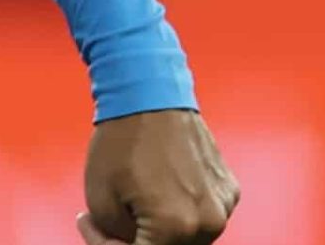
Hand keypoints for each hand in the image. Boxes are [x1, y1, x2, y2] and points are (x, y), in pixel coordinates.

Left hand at [76, 110, 237, 244]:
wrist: (149, 95)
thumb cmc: (123, 140)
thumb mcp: (100, 202)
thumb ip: (116, 237)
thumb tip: (128, 244)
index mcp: (175, 227)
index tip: (95, 231)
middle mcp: (207, 221)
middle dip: (136, 240)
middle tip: (109, 222)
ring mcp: (223, 205)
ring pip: (188, 239)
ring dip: (161, 231)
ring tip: (133, 202)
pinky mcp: (229, 190)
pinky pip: (203, 217)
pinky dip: (181, 213)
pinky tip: (158, 190)